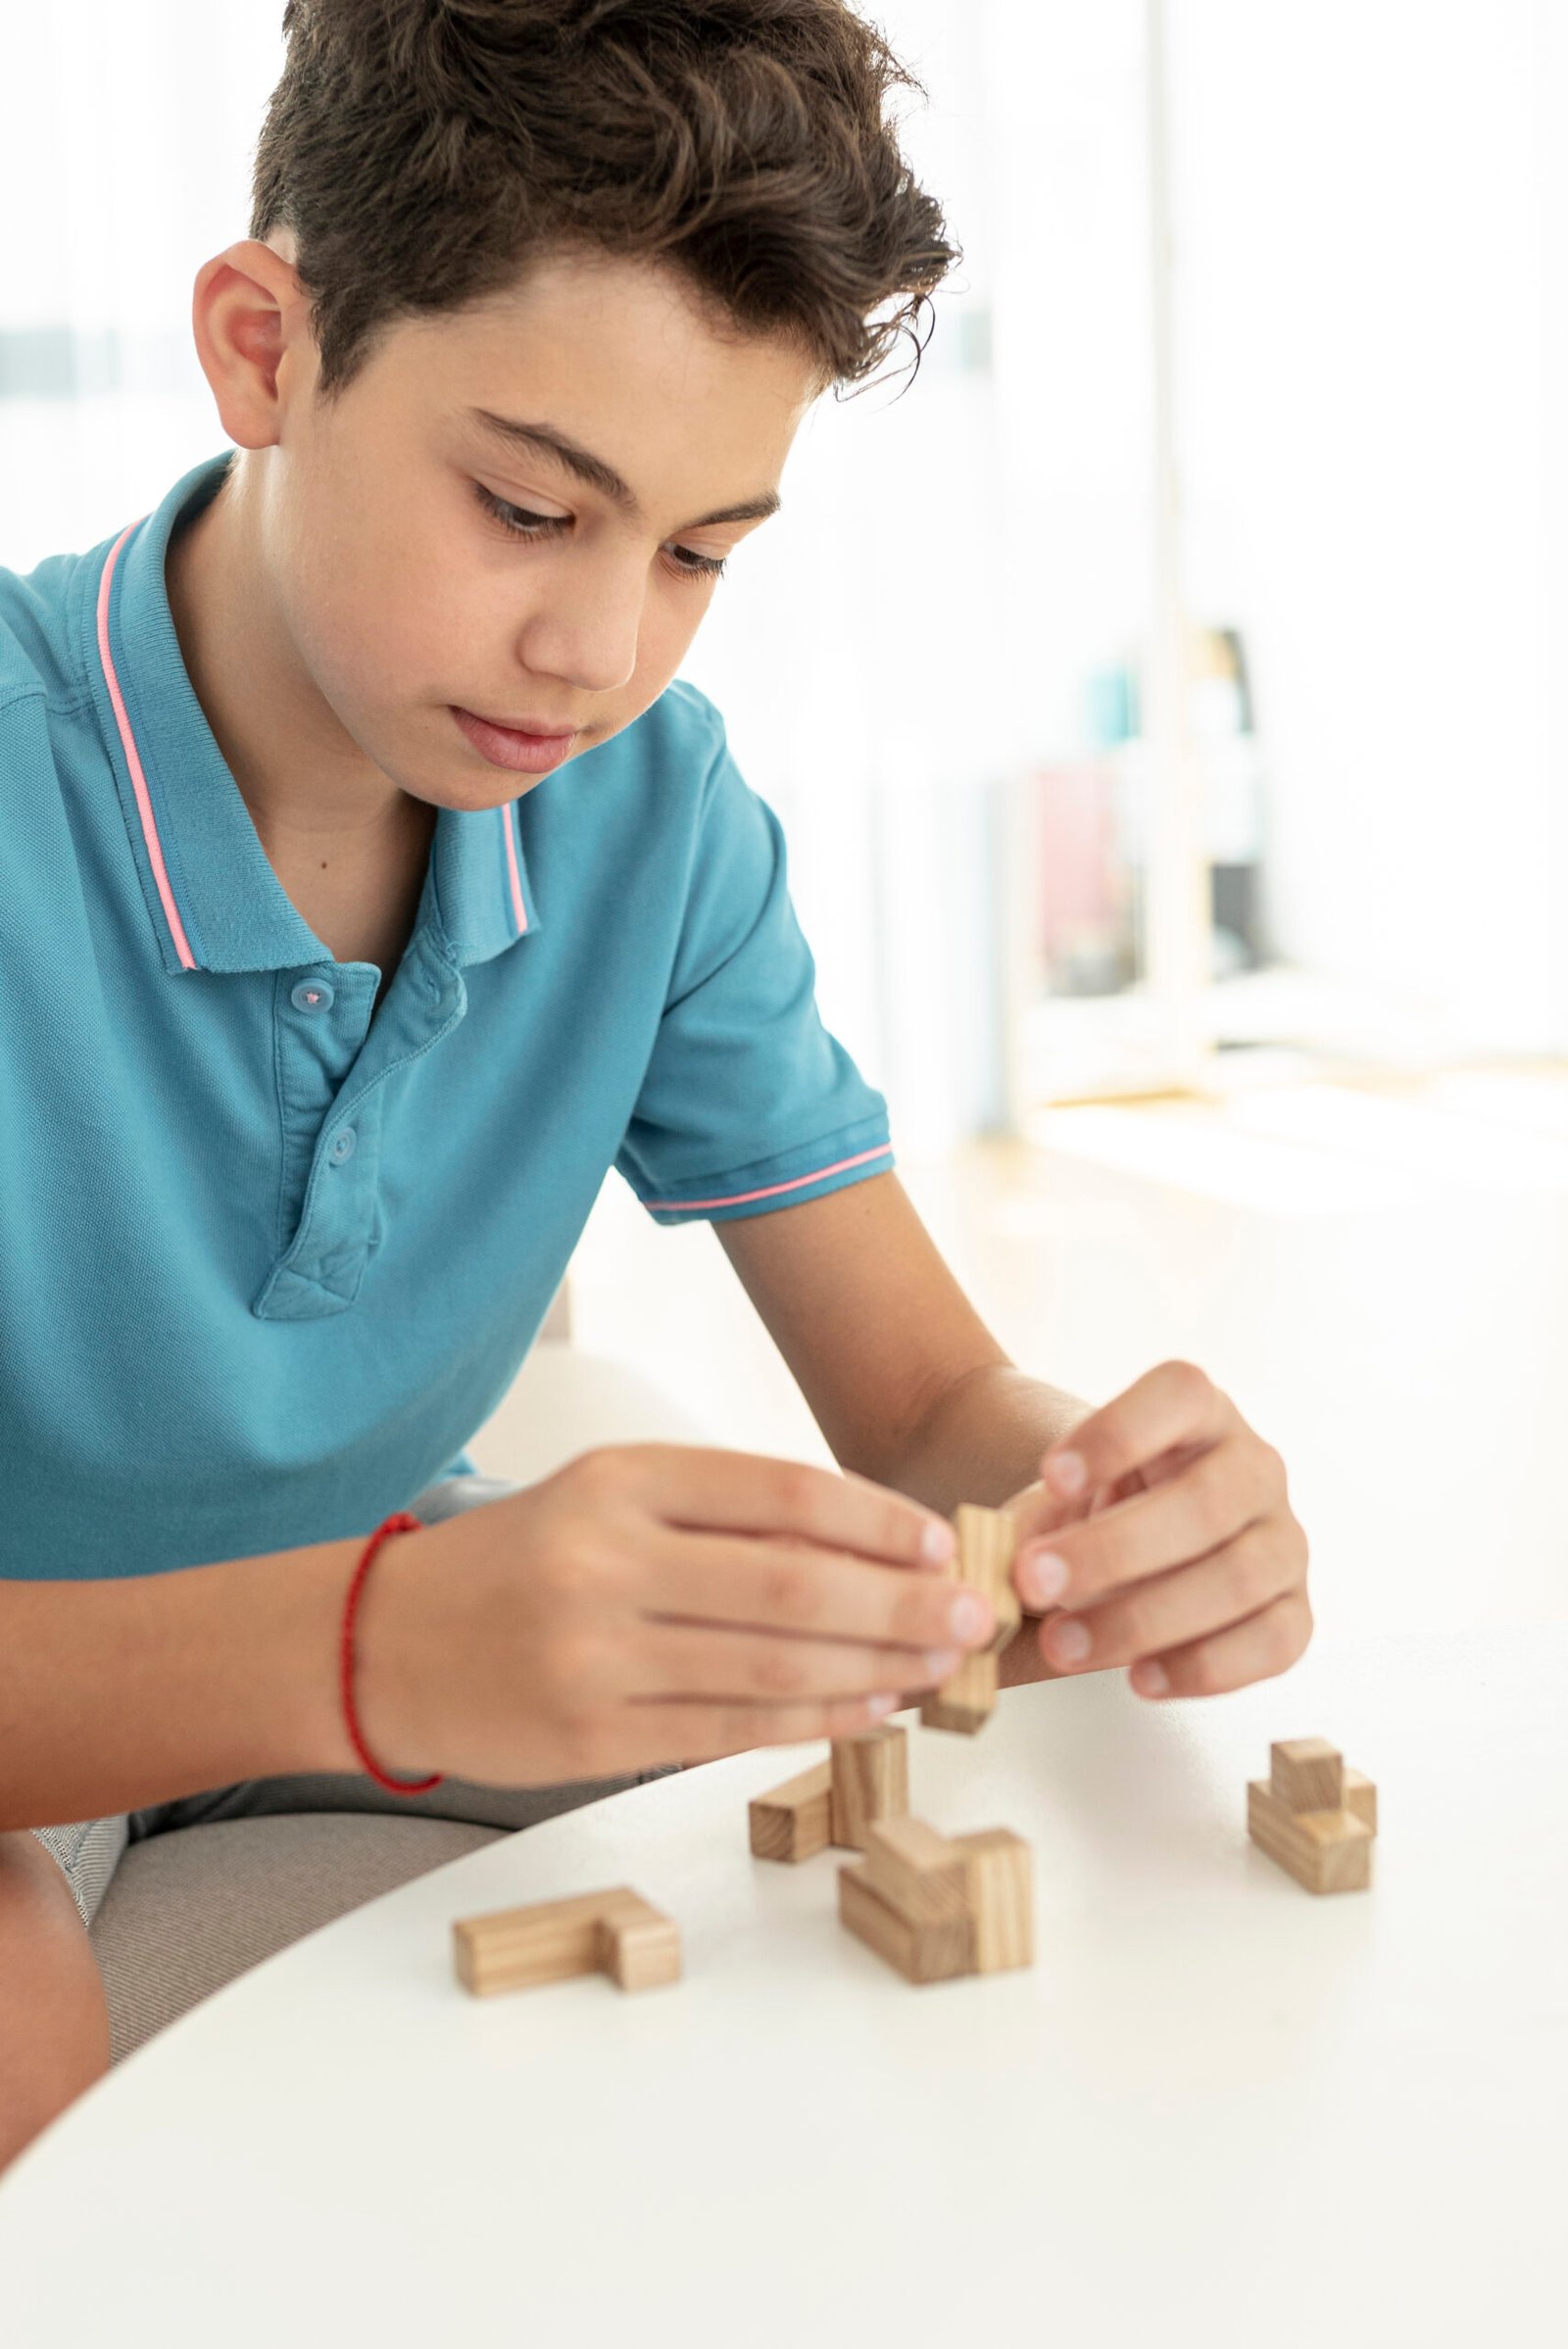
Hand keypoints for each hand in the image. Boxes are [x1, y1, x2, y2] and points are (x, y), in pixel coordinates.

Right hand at [358, 1444, 997, 1786]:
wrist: (379, 1647)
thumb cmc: (518, 1565)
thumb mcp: (603, 1498)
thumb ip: (719, 1515)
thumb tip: (870, 1543)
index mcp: (617, 1483)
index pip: (779, 1492)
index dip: (877, 1520)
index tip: (941, 1541)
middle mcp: (605, 1561)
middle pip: (790, 1582)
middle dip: (898, 1603)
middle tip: (972, 1614)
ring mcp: (595, 1655)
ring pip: (770, 1664)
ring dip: (873, 1668)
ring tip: (940, 1667)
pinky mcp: (589, 1737)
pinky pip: (728, 1729)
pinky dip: (812, 1721)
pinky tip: (870, 1710)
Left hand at [999, 1362, 1310, 1700]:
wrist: (1151, 1549)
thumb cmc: (1104, 1510)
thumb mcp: (1059, 1500)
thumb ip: (1027, 1526)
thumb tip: (994, 1570)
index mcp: (1200, 1411)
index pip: (1180, 1393)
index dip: (1118, 1432)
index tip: (1050, 1476)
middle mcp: (1255, 1466)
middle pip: (1206, 1501)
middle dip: (1113, 1549)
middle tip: (1033, 1584)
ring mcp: (1284, 1538)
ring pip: (1238, 1577)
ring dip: (1144, 1619)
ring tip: (1064, 1646)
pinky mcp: (1297, 1608)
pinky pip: (1273, 1642)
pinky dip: (1204, 1666)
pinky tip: (1138, 1678)